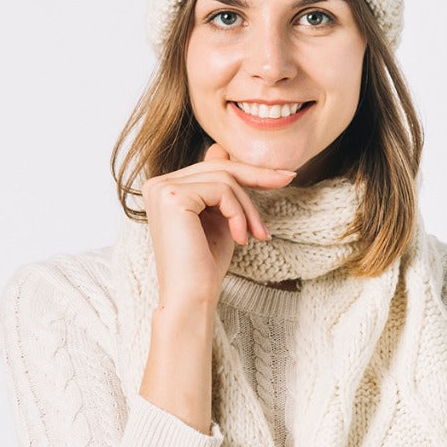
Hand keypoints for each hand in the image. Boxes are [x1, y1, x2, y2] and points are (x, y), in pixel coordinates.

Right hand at [140, 144, 295, 308]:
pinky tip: (241, 238)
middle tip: (288, 179)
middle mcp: (157, 185)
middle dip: (257, 178)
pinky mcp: (173, 196)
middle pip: (219, 168)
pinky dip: (238, 213)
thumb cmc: (204, 268)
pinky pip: (222, 190)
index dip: (248, 170)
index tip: (282, 174)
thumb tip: (220, 147)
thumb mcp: (218, 218)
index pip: (212, 168)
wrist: (191, 299)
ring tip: (257, 235)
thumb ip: (219, 187)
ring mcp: (162, 189)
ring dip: (248, 208)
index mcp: (164, 189)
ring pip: (224, 178)